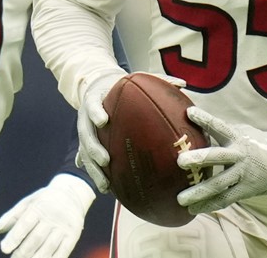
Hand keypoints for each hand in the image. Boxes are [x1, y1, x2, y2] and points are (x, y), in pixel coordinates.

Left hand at [0, 174, 95, 257]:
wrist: (72, 193)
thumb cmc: (44, 200)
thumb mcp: (27, 202)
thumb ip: (11, 217)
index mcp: (39, 207)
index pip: (25, 224)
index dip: (14, 237)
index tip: (4, 249)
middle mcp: (52, 217)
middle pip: (36, 238)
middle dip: (23, 252)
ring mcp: (64, 227)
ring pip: (49, 247)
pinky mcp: (73, 235)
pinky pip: (63, 252)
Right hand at [74, 71, 187, 191]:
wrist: (97, 87)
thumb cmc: (119, 86)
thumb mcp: (133, 78)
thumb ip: (156, 80)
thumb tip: (183, 83)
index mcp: (95, 99)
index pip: (92, 105)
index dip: (96, 112)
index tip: (104, 120)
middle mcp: (86, 117)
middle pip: (85, 134)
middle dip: (93, 148)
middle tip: (105, 161)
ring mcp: (85, 131)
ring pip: (84, 152)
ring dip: (93, 169)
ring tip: (104, 185)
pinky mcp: (85, 143)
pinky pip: (87, 160)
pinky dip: (95, 173)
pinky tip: (106, 188)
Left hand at [176, 107, 266, 213]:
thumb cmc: (252, 143)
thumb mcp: (240, 131)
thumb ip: (219, 129)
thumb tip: (190, 118)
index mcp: (236, 137)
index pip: (219, 126)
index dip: (205, 119)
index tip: (190, 113)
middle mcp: (239, 155)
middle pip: (218, 157)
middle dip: (199, 158)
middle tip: (180, 161)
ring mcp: (242, 175)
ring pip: (219, 185)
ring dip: (199, 193)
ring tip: (180, 199)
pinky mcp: (245, 190)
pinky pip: (225, 199)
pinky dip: (208, 205)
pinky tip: (193, 209)